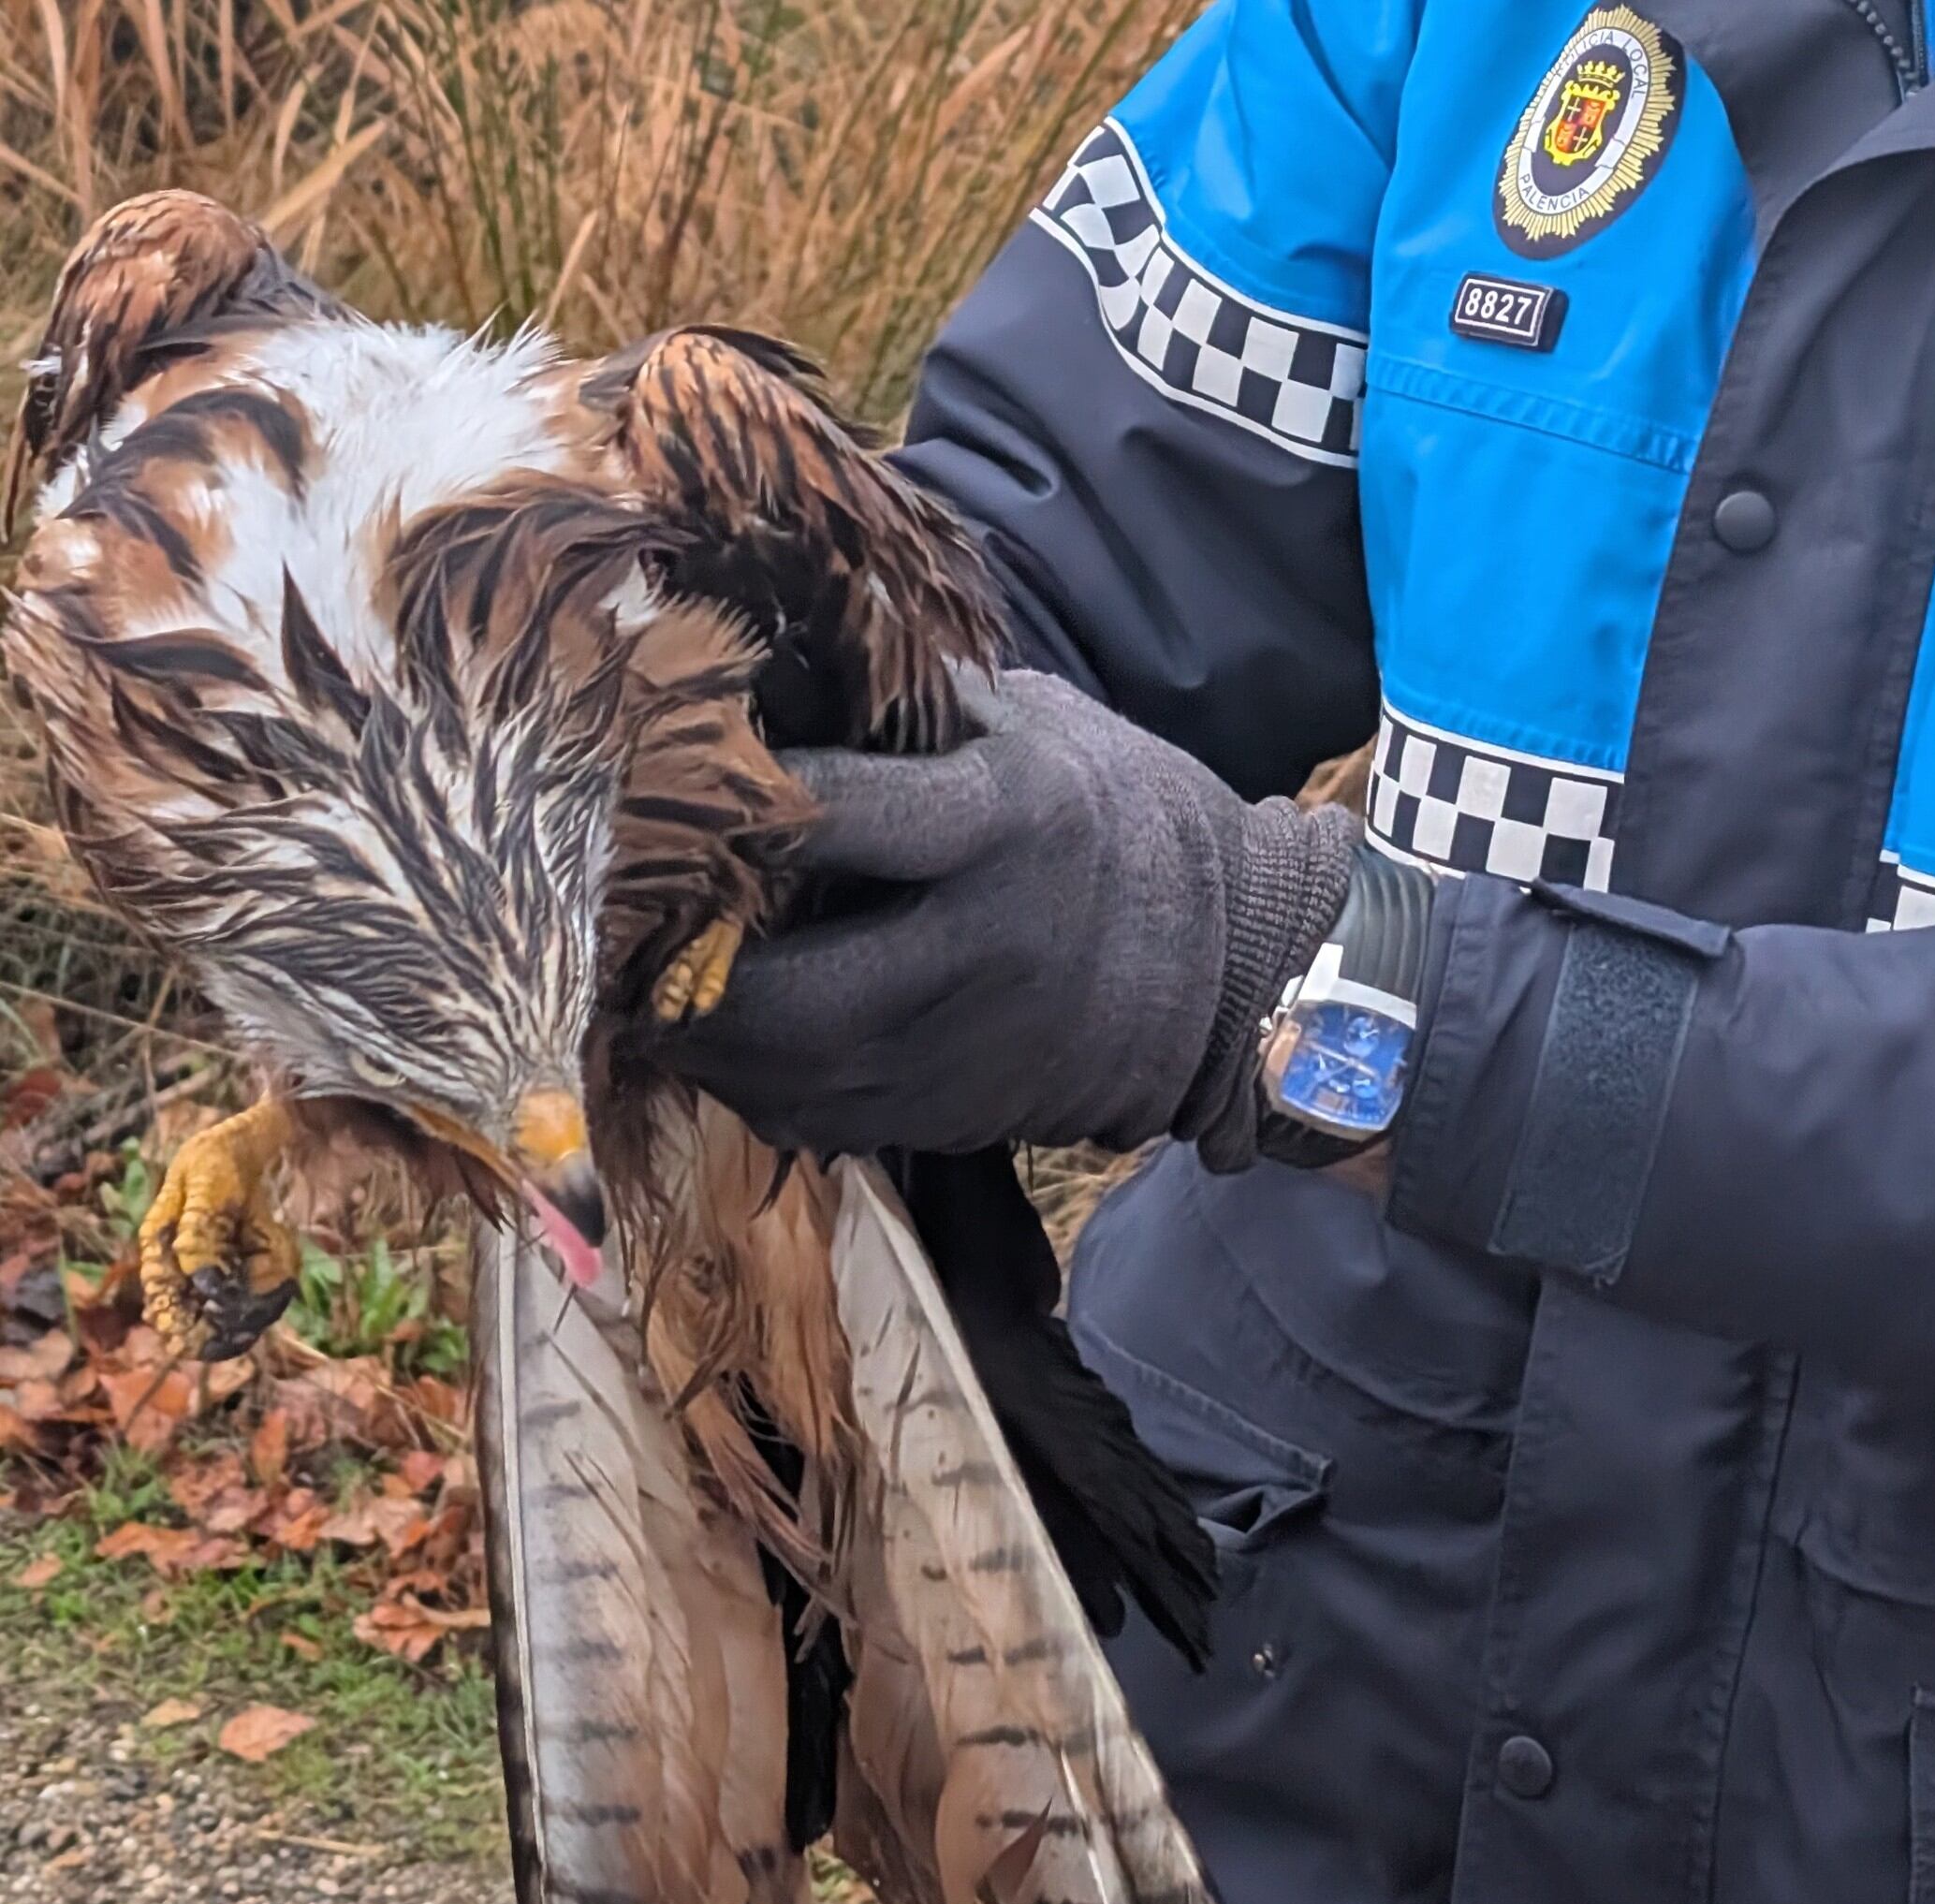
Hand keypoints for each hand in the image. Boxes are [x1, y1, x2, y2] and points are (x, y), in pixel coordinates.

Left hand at [650, 672, 1355, 1163]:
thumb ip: (910, 714)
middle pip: (779, 992)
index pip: (826, 810)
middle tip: (618, 926)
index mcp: (1003, 821)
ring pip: (783, 1079)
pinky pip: (818, 1123)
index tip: (651, 774)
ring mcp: (972, 1051)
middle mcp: (984, 949)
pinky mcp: (962, 1118)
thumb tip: (768, 672)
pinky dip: (755, 1085)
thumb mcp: (1036, 725)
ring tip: (654, 984)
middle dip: (677, 970)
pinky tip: (734, 1037)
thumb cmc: (1125, 818)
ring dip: (698, 1041)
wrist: (1238, 967)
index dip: (721, 796)